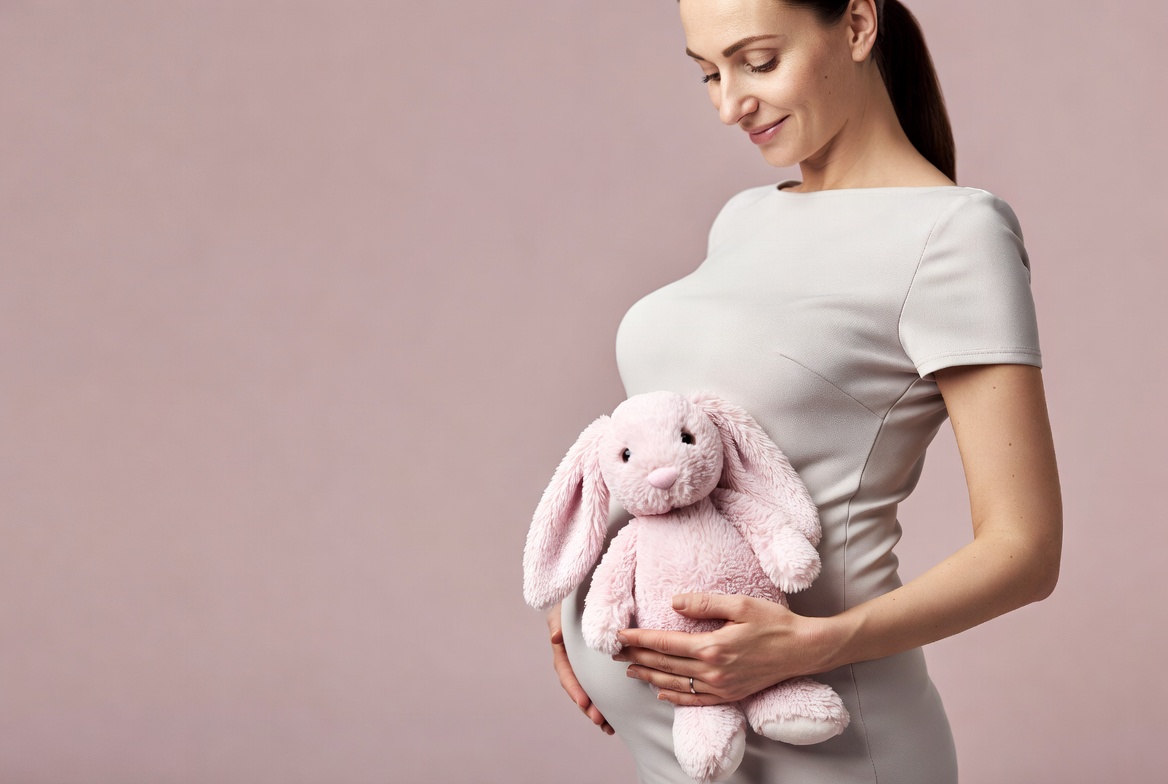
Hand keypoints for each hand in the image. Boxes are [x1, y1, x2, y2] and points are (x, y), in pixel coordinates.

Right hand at [547, 603, 614, 734]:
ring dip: (598, 710)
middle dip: (588, 707)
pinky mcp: (603, 665)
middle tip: (599, 720)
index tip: (584, 703)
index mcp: (564, 650)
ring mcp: (589, 665)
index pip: (567, 673)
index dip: (574, 689)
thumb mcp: (562, 610)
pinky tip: (618, 717)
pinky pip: (606, 684)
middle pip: (580, 688)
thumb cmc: (572, 602)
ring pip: (592, 691)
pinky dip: (610, 701)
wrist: (590, 594)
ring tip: (608, 727)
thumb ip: (558, 622)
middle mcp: (576, 661)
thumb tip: (556, 637)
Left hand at [613, 593, 841, 706]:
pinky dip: (674, 697)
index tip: (620, 636)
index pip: (664, 644)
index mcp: (712, 647)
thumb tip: (674, 602)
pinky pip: (695, 701)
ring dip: (649, 677)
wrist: (804, 649)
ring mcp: (722, 687)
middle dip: (637, 658)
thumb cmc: (774, 622)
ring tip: (630, 670)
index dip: (639, 640)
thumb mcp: (740, 604)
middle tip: (614, 652)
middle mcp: (713, 671)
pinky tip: (661, 693)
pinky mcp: (731, 695)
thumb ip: (705, 603)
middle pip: (664, 665)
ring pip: (675, 684)